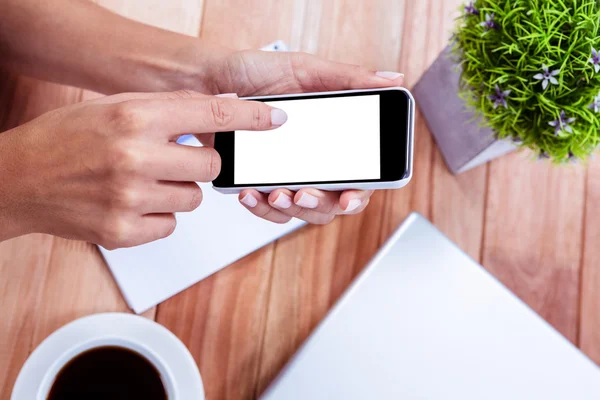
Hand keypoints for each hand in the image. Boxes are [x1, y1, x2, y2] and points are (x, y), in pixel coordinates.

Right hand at [0, 91, 285, 246]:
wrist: (18, 180)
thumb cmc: (63, 140)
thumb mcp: (113, 106)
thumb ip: (166, 109)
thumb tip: (216, 110)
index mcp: (134, 116)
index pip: (211, 112)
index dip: (250, 115)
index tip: (272, 119)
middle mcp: (135, 156)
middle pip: (210, 164)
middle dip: (199, 163)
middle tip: (173, 159)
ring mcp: (130, 198)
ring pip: (193, 198)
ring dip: (177, 190)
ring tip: (143, 182)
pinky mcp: (124, 232)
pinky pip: (171, 225)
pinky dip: (159, 216)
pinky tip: (132, 203)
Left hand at [203, 50, 402, 223]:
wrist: (209, 80)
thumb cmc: (257, 72)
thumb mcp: (305, 70)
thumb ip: (349, 79)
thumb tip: (392, 80)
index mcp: (333, 137)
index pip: (359, 175)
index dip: (359, 193)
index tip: (348, 198)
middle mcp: (314, 160)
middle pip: (332, 201)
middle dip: (319, 204)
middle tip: (303, 193)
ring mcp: (288, 174)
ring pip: (302, 211)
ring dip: (290, 209)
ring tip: (274, 194)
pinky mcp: (260, 183)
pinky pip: (269, 210)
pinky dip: (261, 207)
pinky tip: (251, 193)